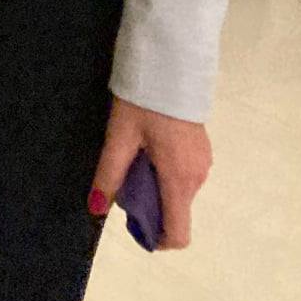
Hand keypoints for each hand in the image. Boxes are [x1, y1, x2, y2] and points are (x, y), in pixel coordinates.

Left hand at [89, 94, 211, 248]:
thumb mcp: (119, 135)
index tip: (133, 221)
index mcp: (179, 180)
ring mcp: (203, 163)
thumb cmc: (143, 101)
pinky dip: (166, 171)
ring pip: (178, 192)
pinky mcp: (202, 149)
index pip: (179, 233)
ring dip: (156, 185)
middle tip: (125, 173)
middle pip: (175, 211)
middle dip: (149, 205)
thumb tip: (96, 208)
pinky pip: (184, 174)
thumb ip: (109, 174)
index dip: (155, 238)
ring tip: (135, 152)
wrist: (171, 62)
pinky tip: (150, 144)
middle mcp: (197, 178)